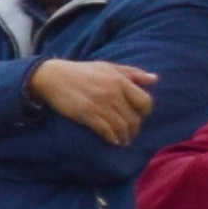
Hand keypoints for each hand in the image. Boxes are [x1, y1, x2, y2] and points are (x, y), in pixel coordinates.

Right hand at [33, 56, 157, 145]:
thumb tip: (155, 79)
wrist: (52, 77)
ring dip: (124, 136)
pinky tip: (112, 141)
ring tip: (123, 140)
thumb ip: (132, 73)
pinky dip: (112, 138)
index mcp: (120, 81)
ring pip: (121, 127)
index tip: (139, 117)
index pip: (145, 102)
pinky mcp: (86, 114)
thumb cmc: (81, 71)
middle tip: (131, 133)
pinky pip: (105, 130)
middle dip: (134, 129)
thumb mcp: (108, 67)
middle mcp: (113, 93)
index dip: (145, 113)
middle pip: (134, 118)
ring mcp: (99, 104)